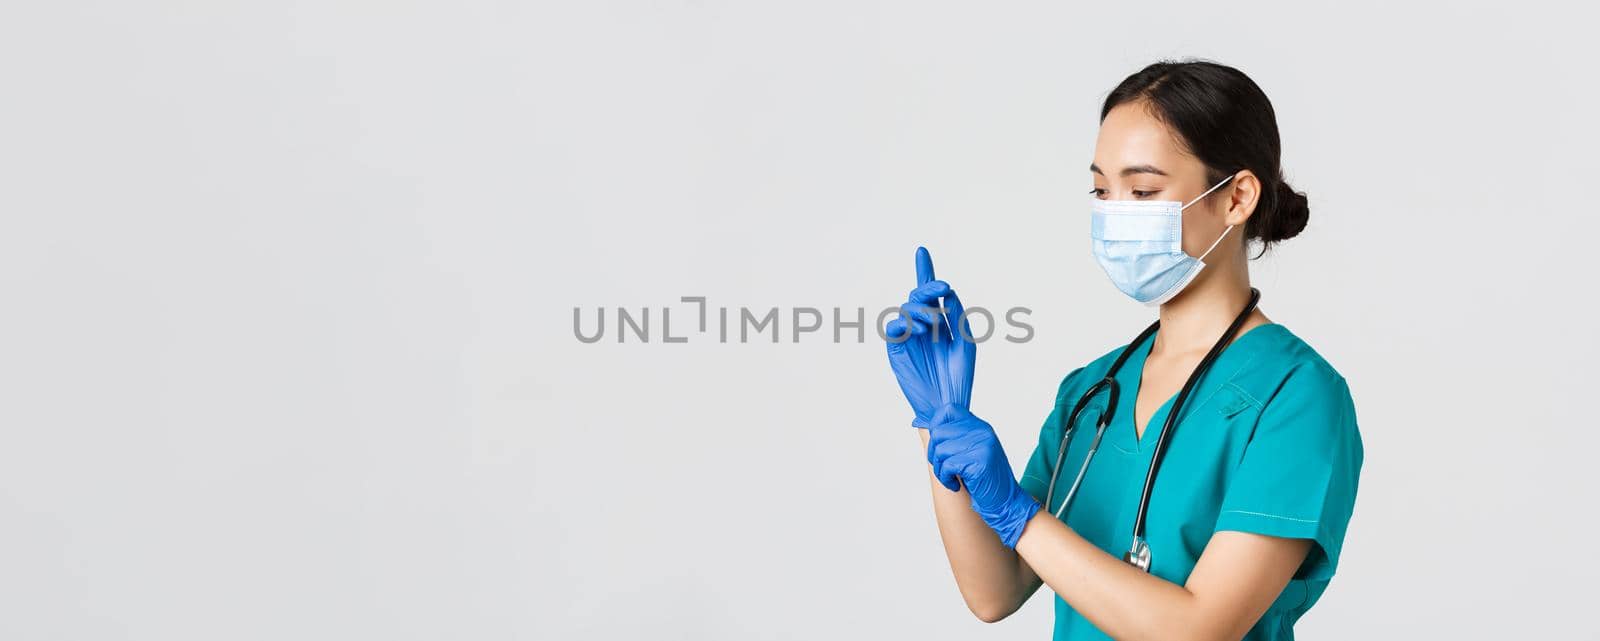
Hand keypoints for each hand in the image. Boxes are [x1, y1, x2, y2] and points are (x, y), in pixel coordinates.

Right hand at [884, 247, 976, 426]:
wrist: (948, 403)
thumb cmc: (959, 375)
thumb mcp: (965, 340)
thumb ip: (957, 315)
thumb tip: (946, 292)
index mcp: (939, 323)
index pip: (930, 294)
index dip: (925, 271)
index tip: (922, 250)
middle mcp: (922, 326)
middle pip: (918, 296)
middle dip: (928, 288)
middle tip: (942, 288)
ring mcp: (908, 336)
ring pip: (907, 308)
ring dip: (922, 310)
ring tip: (934, 324)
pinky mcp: (896, 349)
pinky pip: (893, 327)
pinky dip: (905, 323)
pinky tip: (919, 331)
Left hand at [926, 404, 1040, 547]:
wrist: (1006, 501)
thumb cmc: (984, 479)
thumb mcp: (971, 452)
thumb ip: (957, 437)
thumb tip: (928, 428)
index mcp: (979, 426)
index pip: (948, 409)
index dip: (935, 425)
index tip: (938, 446)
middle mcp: (982, 431)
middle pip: (938, 432)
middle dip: (933, 454)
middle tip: (943, 469)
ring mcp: (983, 444)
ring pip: (940, 450)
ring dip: (940, 470)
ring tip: (951, 479)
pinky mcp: (981, 461)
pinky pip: (948, 465)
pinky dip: (946, 479)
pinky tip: (956, 485)